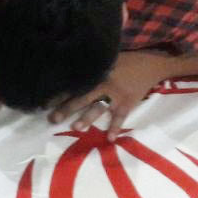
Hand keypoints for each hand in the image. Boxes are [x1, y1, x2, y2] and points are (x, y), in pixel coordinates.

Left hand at [49, 50, 172, 137]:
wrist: (152, 64)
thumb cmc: (126, 61)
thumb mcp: (107, 59)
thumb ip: (91, 67)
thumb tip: (69, 72)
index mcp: (96, 73)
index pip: (74, 84)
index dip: (59, 94)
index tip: (45, 103)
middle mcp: (104, 83)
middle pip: (82, 97)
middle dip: (67, 109)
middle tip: (53, 119)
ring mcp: (116, 94)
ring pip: (98, 107)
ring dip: (87, 118)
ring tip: (76, 128)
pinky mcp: (128, 102)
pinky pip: (120, 116)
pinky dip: (115, 127)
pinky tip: (110, 138)